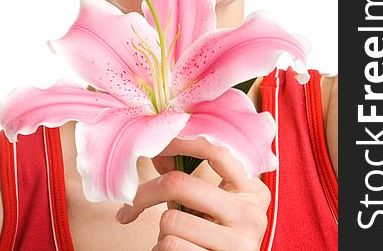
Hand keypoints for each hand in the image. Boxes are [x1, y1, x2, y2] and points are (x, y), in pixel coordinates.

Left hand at [115, 137, 270, 250]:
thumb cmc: (210, 237)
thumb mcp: (205, 203)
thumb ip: (186, 175)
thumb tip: (157, 148)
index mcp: (251, 188)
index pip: (215, 149)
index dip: (179, 142)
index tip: (154, 144)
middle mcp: (252, 212)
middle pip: (178, 184)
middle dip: (145, 194)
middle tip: (130, 206)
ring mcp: (240, 241)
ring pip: (170, 220)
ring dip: (162, 232)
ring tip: (177, 239)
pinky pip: (171, 246)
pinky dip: (162, 250)